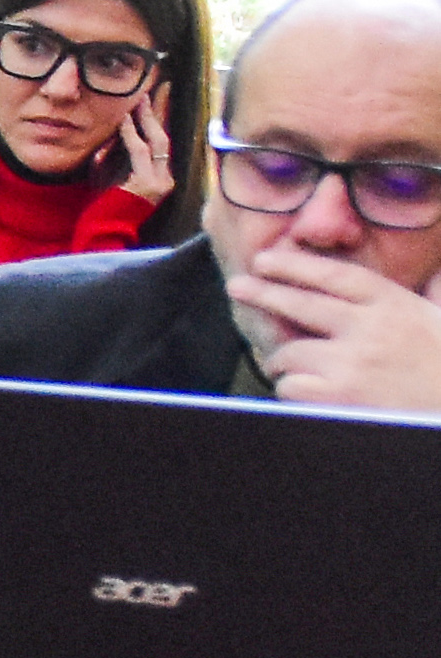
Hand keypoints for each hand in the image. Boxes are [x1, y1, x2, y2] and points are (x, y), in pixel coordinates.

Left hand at [112, 77, 174, 208]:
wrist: (103, 233)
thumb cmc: (102, 207)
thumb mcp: (108, 175)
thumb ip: (113, 154)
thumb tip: (114, 129)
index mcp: (159, 176)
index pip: (162, 141)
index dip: (161, 117)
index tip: (159, 93)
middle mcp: (165, 178)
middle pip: (165, 137)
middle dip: (160, 111)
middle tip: (156, 87)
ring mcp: (160, 182)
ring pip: (157, 141)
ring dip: (147, 118)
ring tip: (140, 98)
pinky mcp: (149, 185)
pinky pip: (140, 153)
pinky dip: (132, 134)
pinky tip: (126, 119)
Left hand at [241, 240, 440, 415]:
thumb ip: (435, 295)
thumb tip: (437, 274)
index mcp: (395, 306)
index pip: (336, 276)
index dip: (296, 265)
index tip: (265, 260)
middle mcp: (370, 329)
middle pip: (301, 303)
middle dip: (263, 292)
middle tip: (237, 286)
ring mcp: (351, 364)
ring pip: (289, 352)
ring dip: (281, 360)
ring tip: (283, 366)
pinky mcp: (338, 397)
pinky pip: (290, 386)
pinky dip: (291, 389)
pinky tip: (303, 392)